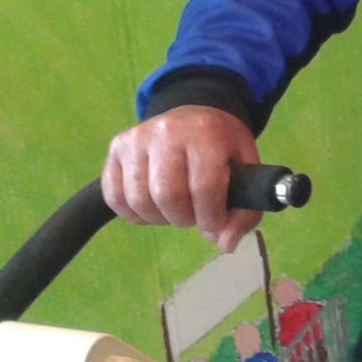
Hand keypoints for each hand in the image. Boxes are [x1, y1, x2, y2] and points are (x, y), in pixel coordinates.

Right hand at [102, 106, 261, 254]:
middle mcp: (166, 130)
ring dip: (158, 218)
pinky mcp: (116, 147)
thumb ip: (244, 211)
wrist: (194, 116)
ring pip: (138, 200)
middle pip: (167, 195)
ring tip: (173, 210)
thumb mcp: (246, 170)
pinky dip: (133, 214)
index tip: (215, 223)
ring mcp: (136, 137)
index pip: (204, 186)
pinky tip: (152, 207)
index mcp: (205, 131)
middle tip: (192, 215)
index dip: (211, 216)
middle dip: (183, 218)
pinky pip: (114, 197)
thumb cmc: (222, 147)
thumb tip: (225, 244)